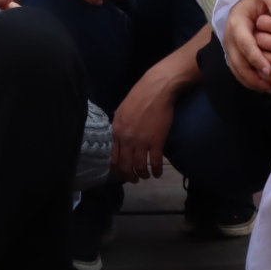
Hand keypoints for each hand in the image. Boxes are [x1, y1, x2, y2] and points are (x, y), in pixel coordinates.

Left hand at [111, 57, 190, 180]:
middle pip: (125, 165)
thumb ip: (119, 126)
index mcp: (116, 131)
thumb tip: (118, 138)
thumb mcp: (121, 111)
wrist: (156, 90)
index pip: (113, 157)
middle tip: (134, 180)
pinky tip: (158, 173)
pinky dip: (157, 171)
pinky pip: (155, 162)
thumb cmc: (139, 97)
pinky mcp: (157, 141)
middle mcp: (126, 139)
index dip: (116, 170)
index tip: (120, 175)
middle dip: (129, 176)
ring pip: (139, 167)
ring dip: (143, 175)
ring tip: (146, 176)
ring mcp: (141, 141)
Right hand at [226, 0, 270, 93]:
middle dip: (260, 73)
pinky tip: (267, 89)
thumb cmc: (257, 0)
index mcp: (236, 24)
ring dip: (257, 82)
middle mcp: (230, 40)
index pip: (245, 44)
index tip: (269, 70)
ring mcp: (230, 50)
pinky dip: (252, 83)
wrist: (242, 3)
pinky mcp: (234, 57)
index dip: (256, 58)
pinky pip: (240, 74)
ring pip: (240, 71)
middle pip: (241, 62)